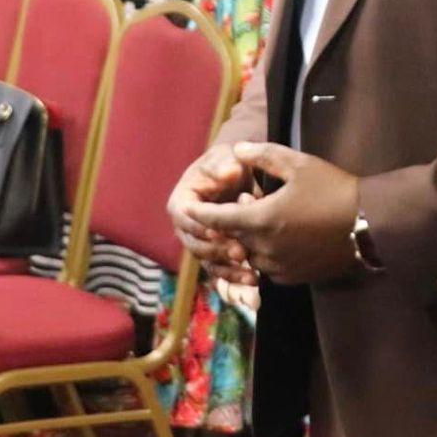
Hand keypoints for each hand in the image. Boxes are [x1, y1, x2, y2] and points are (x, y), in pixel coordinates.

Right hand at [168, 141, 256, 280]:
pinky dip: (236, 277)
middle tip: (240, 252)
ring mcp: (201, 243)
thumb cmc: (229, 162)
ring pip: (209, 262)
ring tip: (251, 274)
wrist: (241, 175)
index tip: (220, 231)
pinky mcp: (216, 254)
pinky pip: (222, 270)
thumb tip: (228, 173)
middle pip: (196, 245)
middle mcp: (186, 227)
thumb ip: (224, 164)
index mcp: (181, 203)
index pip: (186, 218)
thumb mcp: (225, 157)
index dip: (201, 227)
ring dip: (229, 271)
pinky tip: (255, 278)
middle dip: (218, 251)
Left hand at [181, 143, 362, 285]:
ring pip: (250, 255)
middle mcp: (264, 248)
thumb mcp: (298, 164)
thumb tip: (236, 149)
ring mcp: (279, 267)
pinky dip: (266, 254)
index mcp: (260, 220)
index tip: (190, 208)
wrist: (369, 224)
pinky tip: (281, 237)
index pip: (218, 220)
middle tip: (242, 204)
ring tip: (264, 219)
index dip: (202, 213)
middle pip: (233, 239)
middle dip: (231, 223)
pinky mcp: (294, 278)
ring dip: (249, 240)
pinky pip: (268, 268)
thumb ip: (263, 156)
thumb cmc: (332, 190)